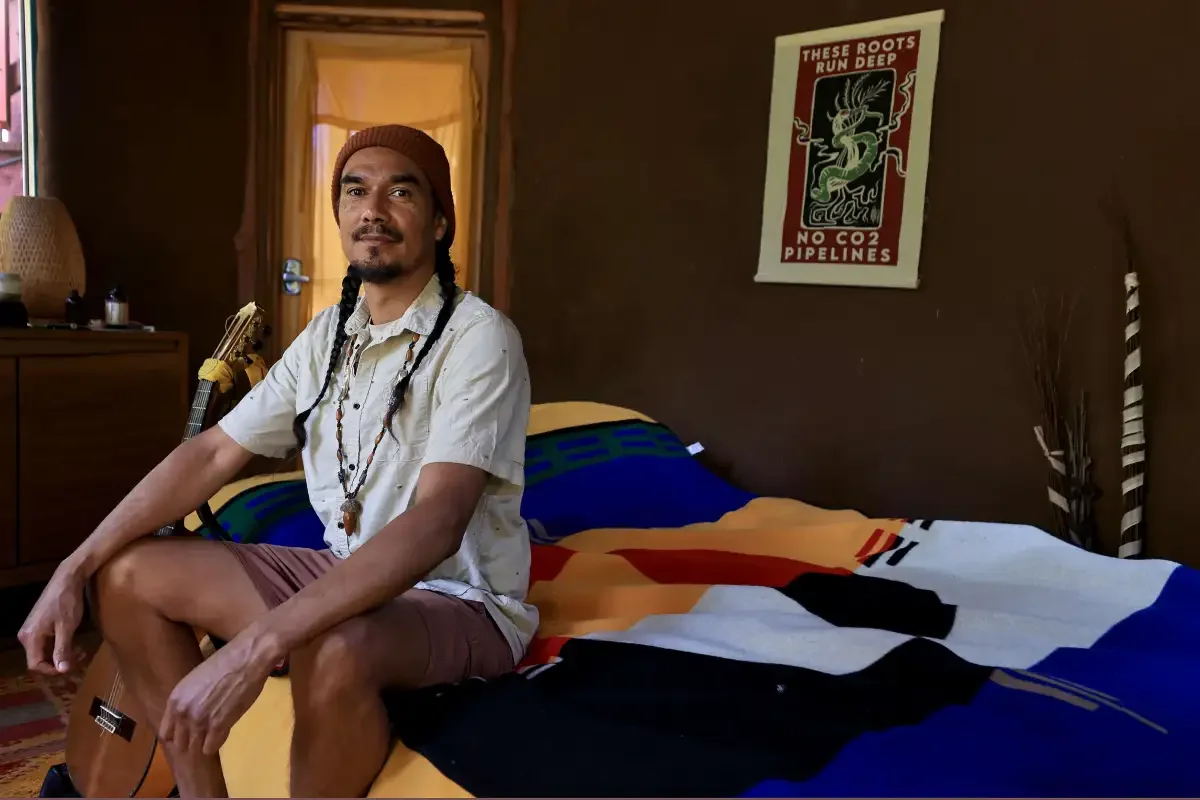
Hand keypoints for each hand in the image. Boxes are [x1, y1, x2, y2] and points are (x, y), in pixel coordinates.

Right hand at [18, 563, 86, 675]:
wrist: (67, 578)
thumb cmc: (68, 602)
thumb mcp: (67, 627)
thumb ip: (62, 649)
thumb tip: (62, 670)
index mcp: (30, 637)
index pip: (35, 664)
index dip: (53, 670)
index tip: (72, 666)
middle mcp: (26, 635)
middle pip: (39, 659)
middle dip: (59, 662)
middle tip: (80, 656)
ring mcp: (31, 629)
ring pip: (44, 651)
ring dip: (61, 654)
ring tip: (80, 650)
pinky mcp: (38, 625)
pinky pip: (46, 643)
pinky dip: (59, 646)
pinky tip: (73, 643)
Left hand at [159, 631, 278, 755]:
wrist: (247, 658)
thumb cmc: (225, 664)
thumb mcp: (195, 681)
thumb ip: (187, 701)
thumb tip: (188, 718)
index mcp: (175, 700)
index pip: (166, 733)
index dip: (178, 735)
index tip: (189, 732)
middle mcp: (183, 712)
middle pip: (180, 744)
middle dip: (192, 741)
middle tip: (206, 733)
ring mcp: (199, 720)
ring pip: (195, 748)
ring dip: (206, 743)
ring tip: (216, 732)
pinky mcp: (218, 725)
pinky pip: (211, 748)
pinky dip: (218, 742)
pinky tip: (225, 730)